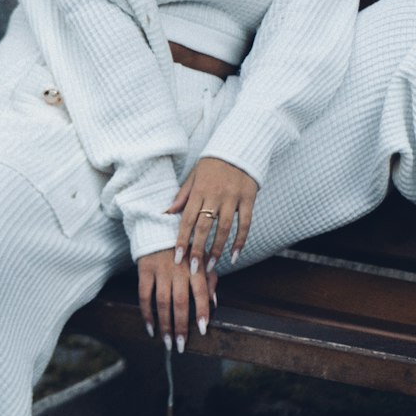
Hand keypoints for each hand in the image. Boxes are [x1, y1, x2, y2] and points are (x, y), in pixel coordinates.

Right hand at [137, 247, 216, 351]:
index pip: (201, 291)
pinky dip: (147, 313)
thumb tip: (214, 303)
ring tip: (168, 342)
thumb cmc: (184, 249)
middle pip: (181, 301)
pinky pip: (144, 295)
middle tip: (182, 345)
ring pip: (163, 301)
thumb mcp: (201, 257)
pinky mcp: (144, 270)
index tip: (203, 329)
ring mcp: (160, 270)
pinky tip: (151, 328)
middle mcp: (179, 269)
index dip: (202, 310)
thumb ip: (209, 279)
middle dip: (182, 325)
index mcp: (195, 266)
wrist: (159, 226)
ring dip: (165, 324)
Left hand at [168, 156, 257, 275]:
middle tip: (193, 269)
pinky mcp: (248, 198)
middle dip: (198, 249)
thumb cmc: (212, 164)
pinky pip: (245, 223)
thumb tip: (167, 213)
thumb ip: (182, 195)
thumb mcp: (194, 175)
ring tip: (211, 265)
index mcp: (199, 190)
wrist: (239, 147)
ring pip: (224, 228)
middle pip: (205, 226)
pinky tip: (234, 255)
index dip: (182, 239)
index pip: (188, 218)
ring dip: (217, 249)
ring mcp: (233, 197)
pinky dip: (240, 240)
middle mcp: (215, 195)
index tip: (177, 257)